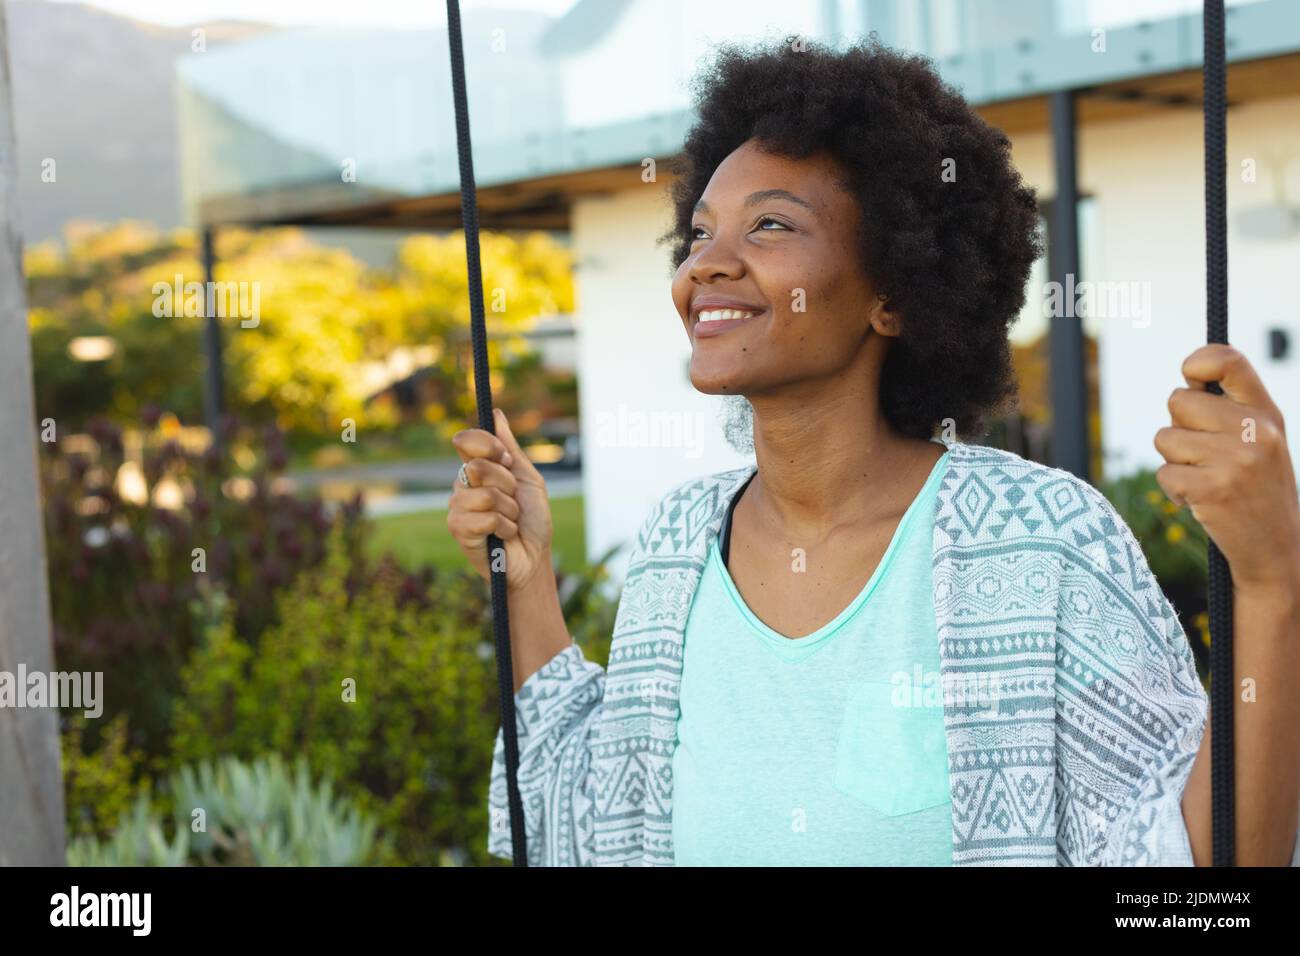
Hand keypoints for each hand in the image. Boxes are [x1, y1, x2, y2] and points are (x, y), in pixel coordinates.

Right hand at [447, 408, 554, 590]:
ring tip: (510, 521)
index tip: (506, 459)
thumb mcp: (528, 479)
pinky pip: (486, 517)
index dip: (487, 445)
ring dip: (509, 509)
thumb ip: (510, 449)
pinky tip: (504, 535)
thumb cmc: (532, 520)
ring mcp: (458, 507)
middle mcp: (463, 485)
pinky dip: (505, 526)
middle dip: (507, 483)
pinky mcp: (458, 529)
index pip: (465, 440)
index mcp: (478, 469)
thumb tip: (496, 415)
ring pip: (485, 494)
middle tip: (514, 500)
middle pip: (477, 466)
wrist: (535, 558)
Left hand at [1154, 344, 1299, 592]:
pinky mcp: (1213, 489)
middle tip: (1203, 453)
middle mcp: (1256, 431)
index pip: (1228, 361)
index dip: (1198, 361)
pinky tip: (1202, 500)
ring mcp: (1235, 460)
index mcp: (1267, 412)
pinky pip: (1164, 473)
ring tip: (1206, 478)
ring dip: (1175, 462)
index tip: (1191, 377)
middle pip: (1178, 401)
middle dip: (1179, 427)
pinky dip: (1174, 489)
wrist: (1277, 548)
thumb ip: (1229, 409)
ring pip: (1165, 438)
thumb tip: (1185, 382)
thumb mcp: (1260, 441)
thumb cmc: (1256, 488)